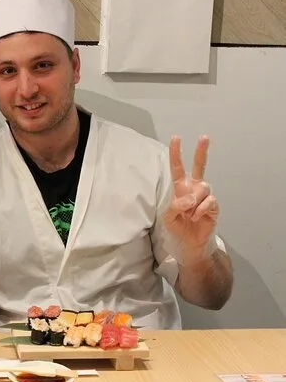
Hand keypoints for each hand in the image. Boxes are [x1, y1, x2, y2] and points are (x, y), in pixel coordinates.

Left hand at [163, 136, 218, 257]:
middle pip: (199, 167)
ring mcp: (205, 196)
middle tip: (204, 137)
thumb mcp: (168, 217)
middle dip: (201, 151)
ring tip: (188, 214)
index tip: (176, 138)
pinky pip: (209, 201)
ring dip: (193, 202)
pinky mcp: (213, 205)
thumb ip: (175, 205)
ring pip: (202, 188)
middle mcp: (193, 188)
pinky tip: (196, 218)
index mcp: (180, 188)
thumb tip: (190, 199)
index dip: (176, 154)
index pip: (177, 168)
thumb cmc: (177, 227)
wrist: (189, 243)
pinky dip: (200, 210)